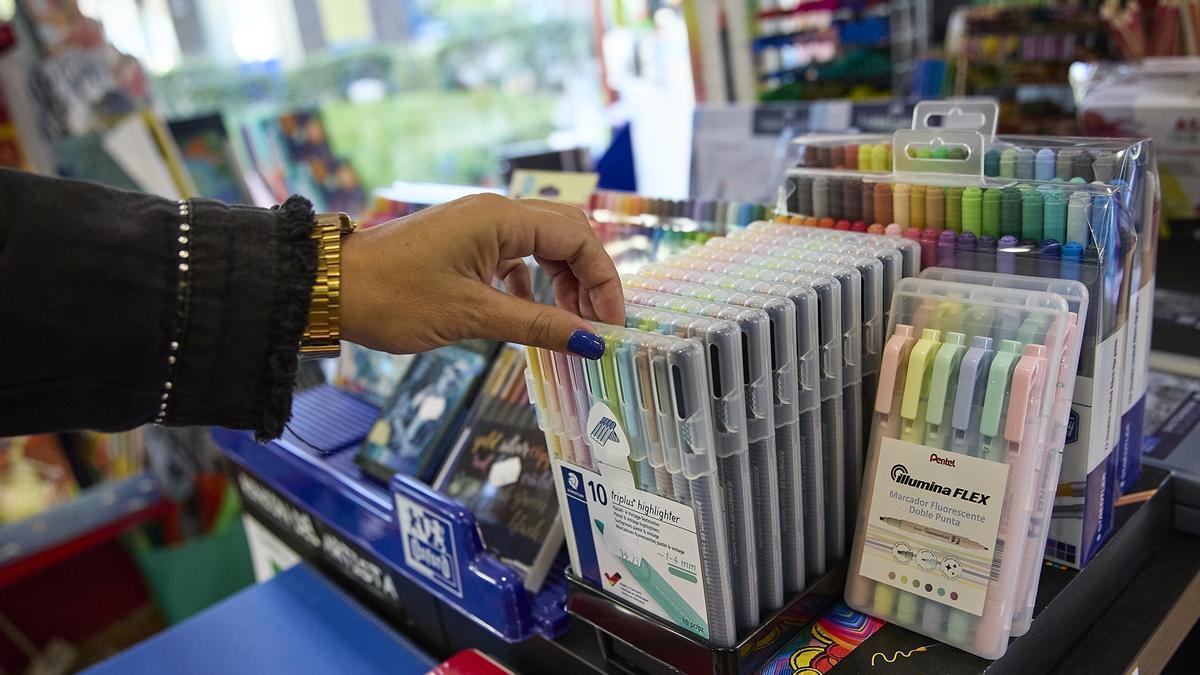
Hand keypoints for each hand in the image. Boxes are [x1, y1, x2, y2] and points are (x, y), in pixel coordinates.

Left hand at [340, 193, 622, 358]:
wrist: (331, 288)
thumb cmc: (393, 297)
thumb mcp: (472, 316)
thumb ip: (538, 325)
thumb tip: (590, 342)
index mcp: (501, 218)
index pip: (578, 238)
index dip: (604, 281)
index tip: (612, 324)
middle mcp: (495, 213)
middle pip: (567, 235)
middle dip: (588, 278)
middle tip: (596, 325)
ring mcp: (479, 226)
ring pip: (543, 245)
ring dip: (562, 282)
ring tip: (568, 324)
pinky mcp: (465, 243)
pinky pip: (516, 256)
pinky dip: (532, 285)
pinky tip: (528, 315)